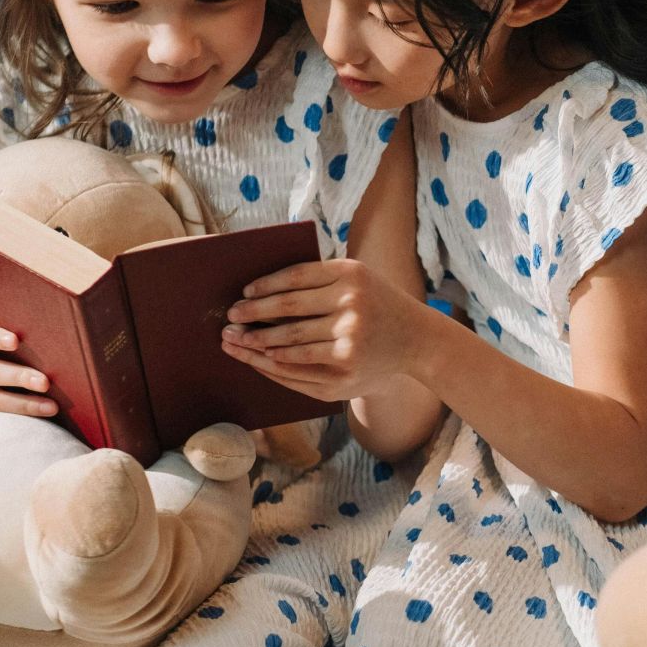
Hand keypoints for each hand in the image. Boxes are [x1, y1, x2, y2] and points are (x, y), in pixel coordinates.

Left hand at [220, 258, 430, 401]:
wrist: (417, 341)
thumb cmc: (377, 305)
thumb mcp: (358, 279)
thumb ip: (320, 278)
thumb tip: (259, 290)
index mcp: (351, 274)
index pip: (295, 278)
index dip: (265, 286)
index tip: (244, 293)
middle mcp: (351, 306)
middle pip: (287, 309)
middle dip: (253, 315)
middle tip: (230, 318)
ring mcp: (348, 342)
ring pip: (288, 342)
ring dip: (256, 342)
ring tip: (235, 341)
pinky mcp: (345, 372)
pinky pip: (298, 368)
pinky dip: (274, 363)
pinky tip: (260, 358)